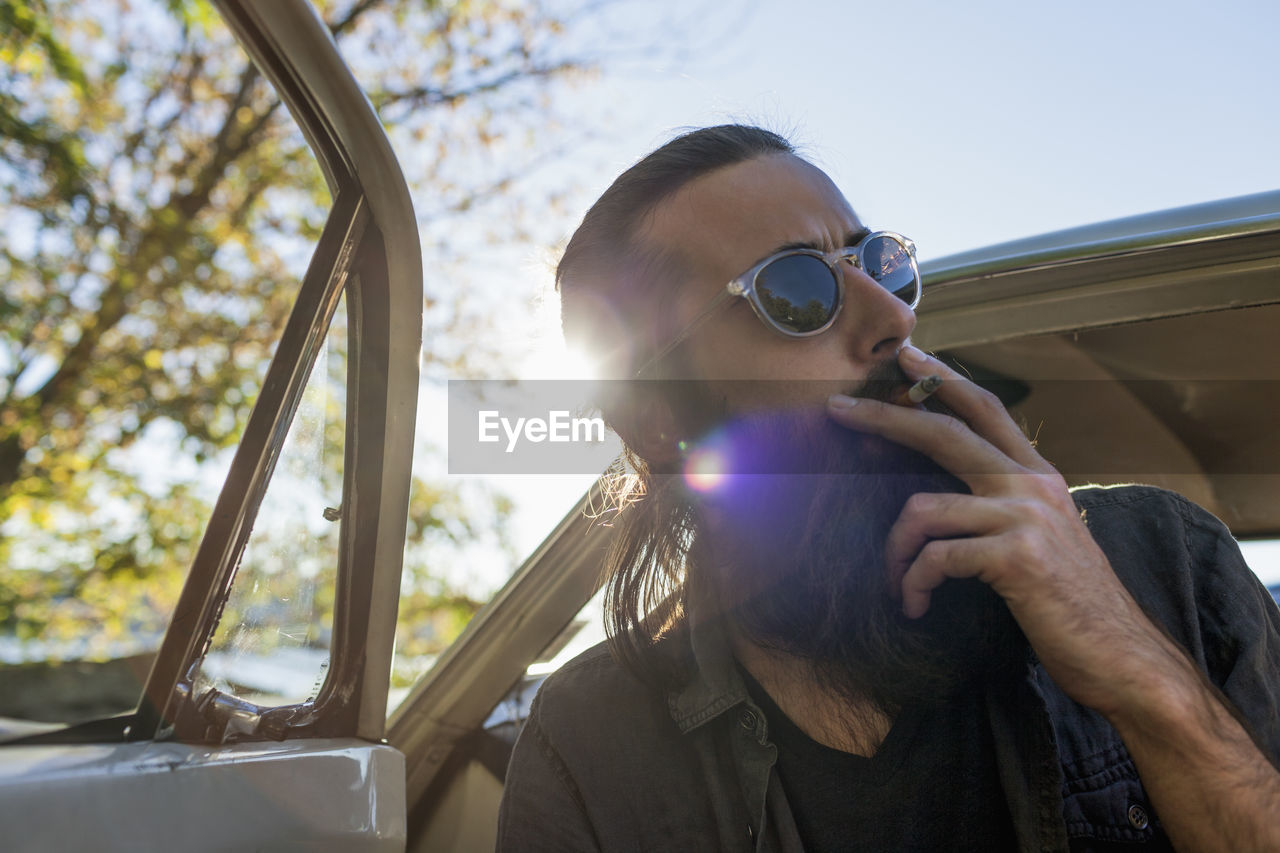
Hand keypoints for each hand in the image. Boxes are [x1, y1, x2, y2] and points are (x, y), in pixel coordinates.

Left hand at [825, 344, 1188, 716]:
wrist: (1122, 657)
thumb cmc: (1072, 606)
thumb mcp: (1044, 540)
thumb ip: (1005, 509)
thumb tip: (950, 498)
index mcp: (1039, 477)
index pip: (986, 409)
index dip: (944, 379)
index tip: (905, 358)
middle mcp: (1033, 486)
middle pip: (945, 432)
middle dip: (885, 418)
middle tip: (839, 410)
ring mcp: (1026, 518)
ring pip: (923, 508)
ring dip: (894, 553)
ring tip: (897, 585)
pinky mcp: (1017, 557)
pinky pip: (936, 557)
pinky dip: (913, 584)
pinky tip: (915, 606)